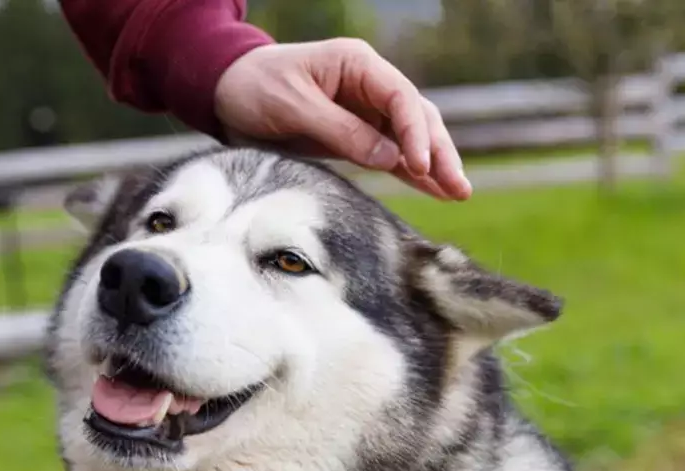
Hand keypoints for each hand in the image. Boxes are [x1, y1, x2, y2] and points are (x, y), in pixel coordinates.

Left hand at [214, 39, 471, 200]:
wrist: (226, 90)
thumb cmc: (255, 88)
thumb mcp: (293, 107)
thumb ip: (340, 131)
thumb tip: (389, 158)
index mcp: (357, 64)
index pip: (400, 97)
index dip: (415, 133)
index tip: (419, 166)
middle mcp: (368, 83)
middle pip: (416, 117)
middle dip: (439, 152)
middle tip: (458, 186)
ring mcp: (365, 108)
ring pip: (410, 137)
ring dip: (433, 165)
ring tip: (458, 193)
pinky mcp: (355, 132)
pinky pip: (391, 152)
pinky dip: (412, 172)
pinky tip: (435, 190)